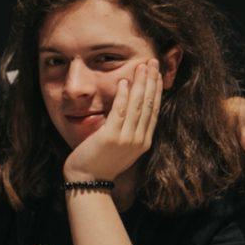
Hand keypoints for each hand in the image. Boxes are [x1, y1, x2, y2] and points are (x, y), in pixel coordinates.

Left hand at [63, 60, 161, 182]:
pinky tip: (124, 82)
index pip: (154, 111)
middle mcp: (138, 139)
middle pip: (149, 104)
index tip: (157, 74)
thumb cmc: (99, 164)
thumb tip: (128, 113)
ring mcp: (126, 138)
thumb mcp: (120, 148)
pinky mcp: (111, 137)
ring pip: (138, 105)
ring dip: (140, 83)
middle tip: (153, 62)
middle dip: (151, 81)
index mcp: (143, 142)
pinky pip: (119, 112)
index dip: (156, 90)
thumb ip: (127, 132)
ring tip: (142, 66)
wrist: (87, 182)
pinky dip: (123, 96)